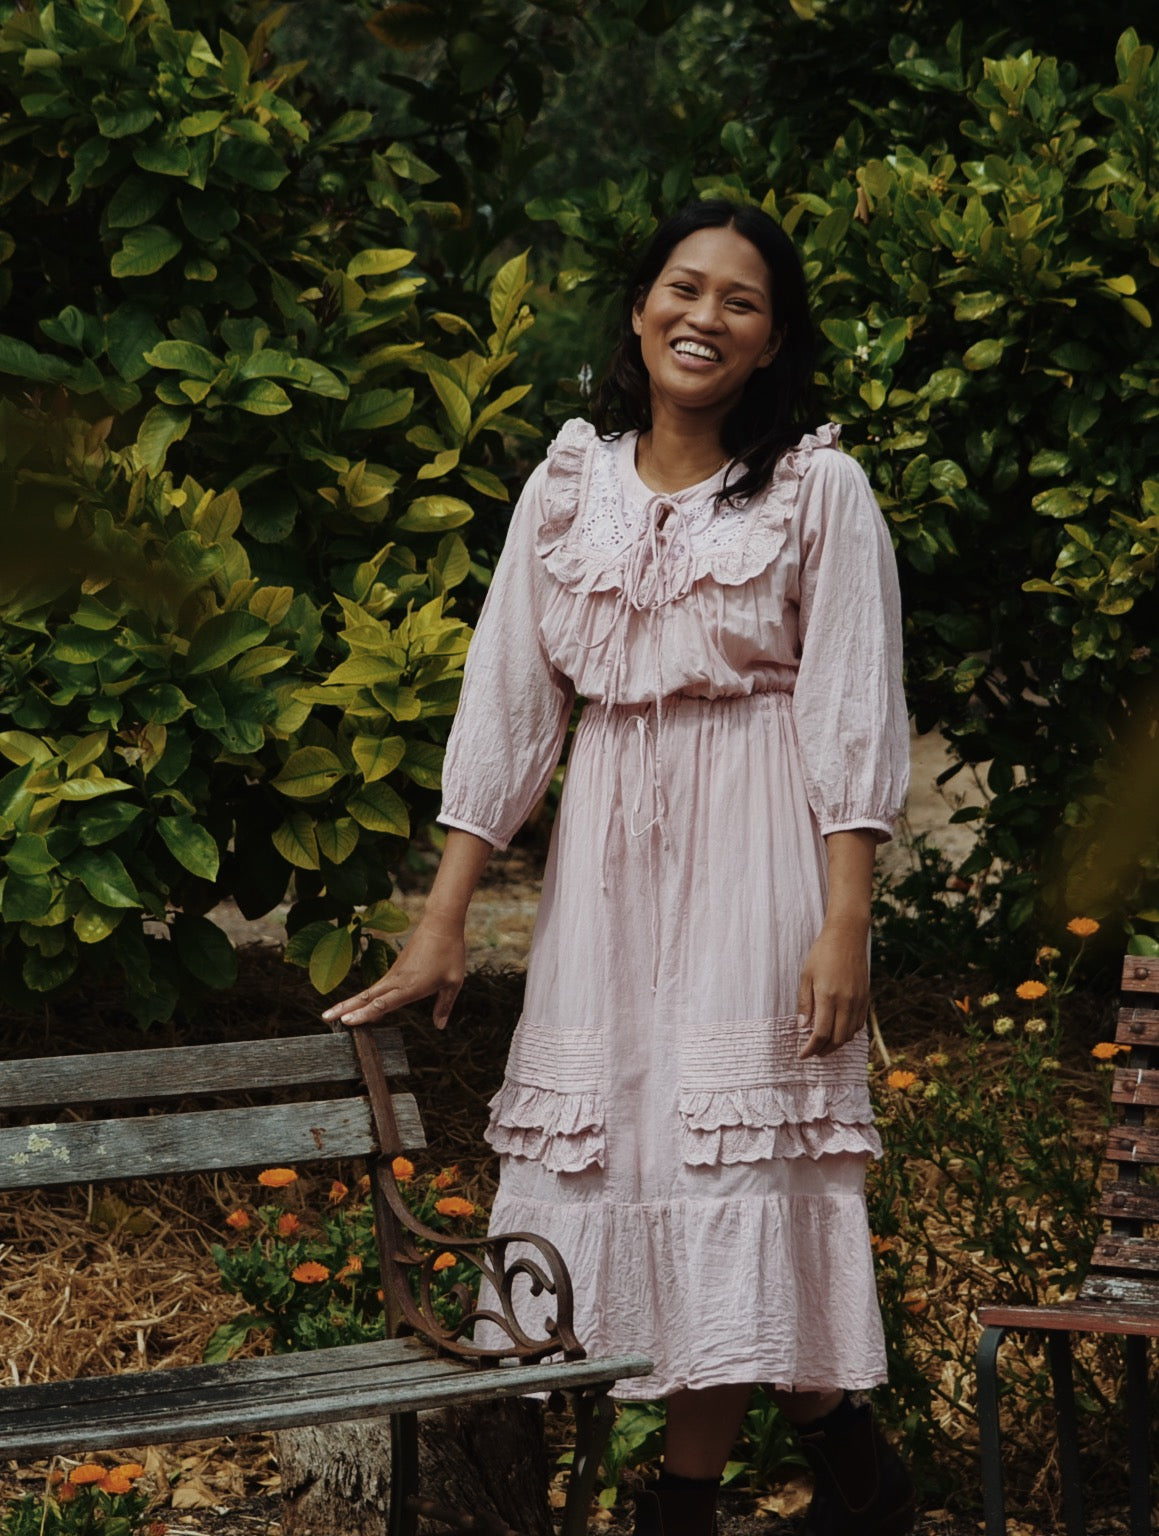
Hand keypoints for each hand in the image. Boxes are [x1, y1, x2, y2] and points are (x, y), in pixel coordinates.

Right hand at [320, 917, 465, 1031]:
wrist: (441, 924)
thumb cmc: (449, 952)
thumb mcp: (453, 982)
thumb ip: (444, 1005)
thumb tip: (439, 1026)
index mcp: (411, 986)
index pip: (383, 1003)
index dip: (365, 1014)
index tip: (347, 1021)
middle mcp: (397, 981)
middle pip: (367, 998)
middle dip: (345, 1009)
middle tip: (325, 1018)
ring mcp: (394, 974)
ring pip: (369, 992)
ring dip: (350, 1003)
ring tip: (333, 1014)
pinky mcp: (395, 969)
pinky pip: (377, 987)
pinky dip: (365, 998)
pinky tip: (360, 1006)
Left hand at [796, 916, 869, 1059]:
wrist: (847, 936)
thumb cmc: (822, 953)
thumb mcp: (806, 976)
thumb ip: (805, 1003)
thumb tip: (803, 1027)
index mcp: (828, 996)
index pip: (821, 1033)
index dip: (811, 1048)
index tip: (802, 1054)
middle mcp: (846, 1002)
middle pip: (837, 1039)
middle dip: (824, 1050)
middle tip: (812, 1052)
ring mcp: (858, 1000)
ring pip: (850, 1034)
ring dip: (837, 1044)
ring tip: (824, 1045)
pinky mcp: (865, 997)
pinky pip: (859, 1024)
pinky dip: (848, 1033)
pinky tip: (838, 1032)